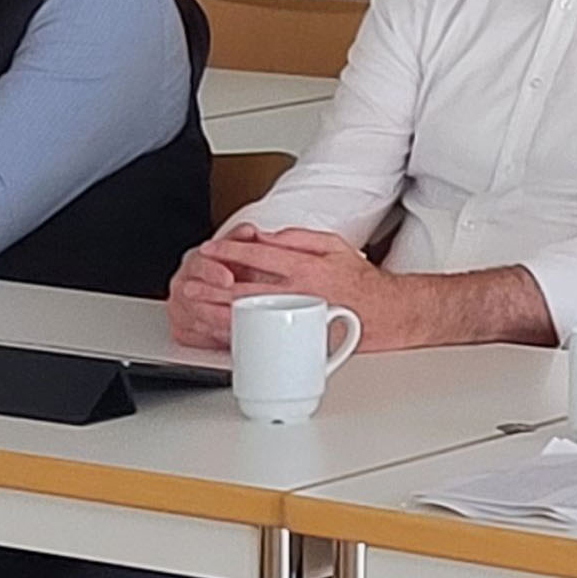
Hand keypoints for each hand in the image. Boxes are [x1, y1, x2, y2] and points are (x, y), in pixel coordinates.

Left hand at [173, 224, 383, 343]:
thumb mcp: (333, 245)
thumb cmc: (360, 281)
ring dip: (216, 313)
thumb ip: (296, 237)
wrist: (386, 314)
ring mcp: (296, 321)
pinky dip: (237, 334)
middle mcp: (299, 295)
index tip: (210, 250)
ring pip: (249, 318)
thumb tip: (264, 236)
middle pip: (246, 290)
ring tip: (195, 307)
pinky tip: (218, 330)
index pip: (259, 257)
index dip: (229, 252)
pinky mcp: (297, 341)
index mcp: (307, 269)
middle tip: (190, 285)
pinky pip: (262, 338)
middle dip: (212, 287)